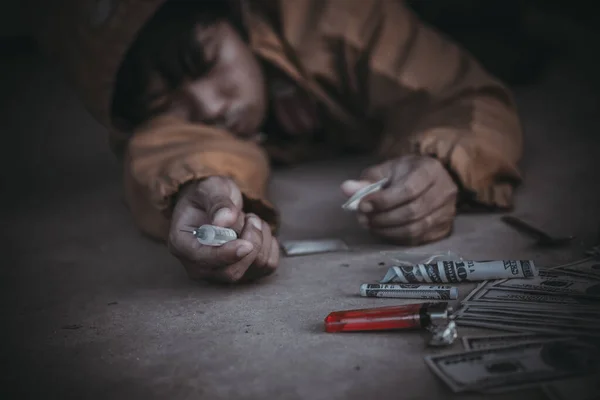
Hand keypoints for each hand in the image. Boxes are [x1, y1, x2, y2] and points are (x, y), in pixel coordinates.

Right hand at [168, 176, 279, 282]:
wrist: (213, 202)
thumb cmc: (207, 196)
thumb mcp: (210, 189)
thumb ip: (217, 203)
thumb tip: (223, 221)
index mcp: (182, 245)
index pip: (204, 261)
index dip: (227, 255)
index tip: (246, 244)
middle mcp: (199, 266)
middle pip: (232, 272)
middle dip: (250, 243)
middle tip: (250, 217)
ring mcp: (221, 272)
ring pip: (254, 268)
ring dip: (261, 238)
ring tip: (250, 220)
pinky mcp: (243, 272)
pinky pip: (268, 265)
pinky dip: (270, 245)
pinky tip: (257, 231)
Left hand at [341, 155, 457, 244]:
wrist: (430, 180)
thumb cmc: (405, 174)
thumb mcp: (386, 170)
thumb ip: (367, 180)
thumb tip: (347, 189)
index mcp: (430, 170)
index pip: (408, 190)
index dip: (383, 201)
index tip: (362, 205)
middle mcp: (444, 191)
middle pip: (412, 212)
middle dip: (382, 218)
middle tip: (363, 218)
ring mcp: (447, 212)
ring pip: (415, 229)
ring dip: (387, 230)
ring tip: (370, 224)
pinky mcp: (444, 229)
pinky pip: (417, 239)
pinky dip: (396, 237)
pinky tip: (383, 230)